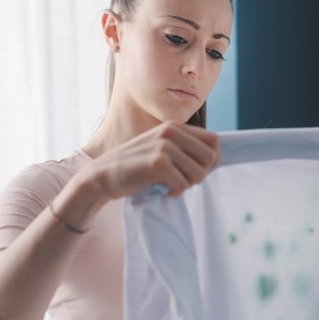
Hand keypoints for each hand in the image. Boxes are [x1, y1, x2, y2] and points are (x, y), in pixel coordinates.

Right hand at [84, 121, 219, 199]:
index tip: (194, 171)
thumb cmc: (136, 167)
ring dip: (186, 185)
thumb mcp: (162, 149)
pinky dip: (175, 192)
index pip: (214, 141)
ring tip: (170, 184)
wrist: (101, 177)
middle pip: (211, 157)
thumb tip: (217, 158)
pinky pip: (182, 184)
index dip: (211, 161)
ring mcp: (163, 145)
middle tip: (182, 180)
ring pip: (199, 173)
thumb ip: (185, 149)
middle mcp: (171, 131)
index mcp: (175, 126)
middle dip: (200, 174)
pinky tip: (163, 190)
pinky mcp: (156, 162)